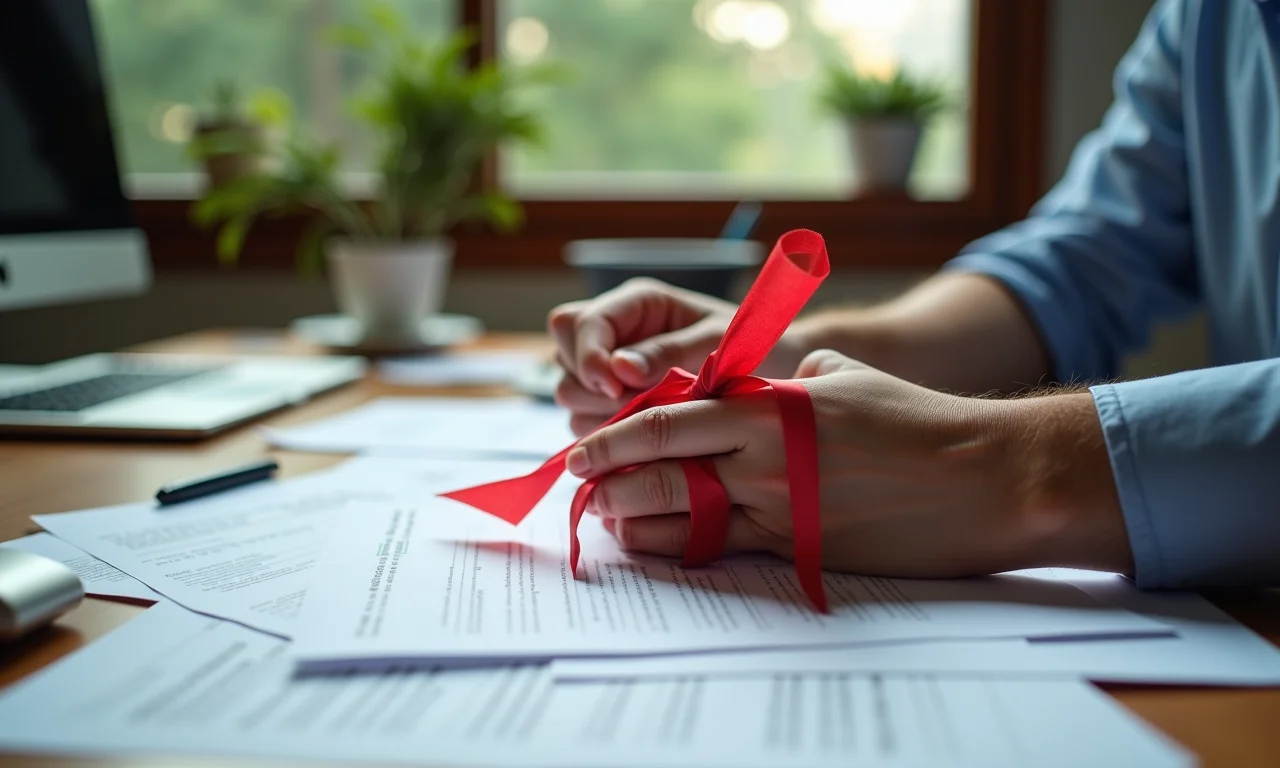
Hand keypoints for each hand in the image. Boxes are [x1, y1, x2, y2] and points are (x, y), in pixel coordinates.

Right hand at [548, 279, 736, 435]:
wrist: (775, 373)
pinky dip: (607, 433)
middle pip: (561, 356)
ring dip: (600, 412)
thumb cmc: (754, 347)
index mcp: (636, 305)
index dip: (588, 354)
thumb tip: (620, 368)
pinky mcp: (611, 405)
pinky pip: (584, 422)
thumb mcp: (718, 342)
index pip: (578, 323)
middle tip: (636, 402)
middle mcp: (615, 333)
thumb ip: (668, 352)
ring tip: (649, 418)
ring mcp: (609, 370)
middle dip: (592, 385)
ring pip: (568, 393)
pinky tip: (644, 434)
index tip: (613, 384)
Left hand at [565, 350, 1133, 577]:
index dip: (614, 437)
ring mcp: (778, 511)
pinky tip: (660, 545)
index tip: (581, 450)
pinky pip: (724, 549)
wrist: (978, 479)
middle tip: (582, 486)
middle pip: (659, 474)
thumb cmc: (916, 419)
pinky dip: (682, 547)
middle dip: (609, 482)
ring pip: (681, 520)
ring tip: (609, 518)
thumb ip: (785, 377)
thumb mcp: (843, 374)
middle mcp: (762, 461)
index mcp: (769, 409)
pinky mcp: (799, 548)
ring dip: (635, 521)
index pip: (668, 421)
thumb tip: (756, 383)